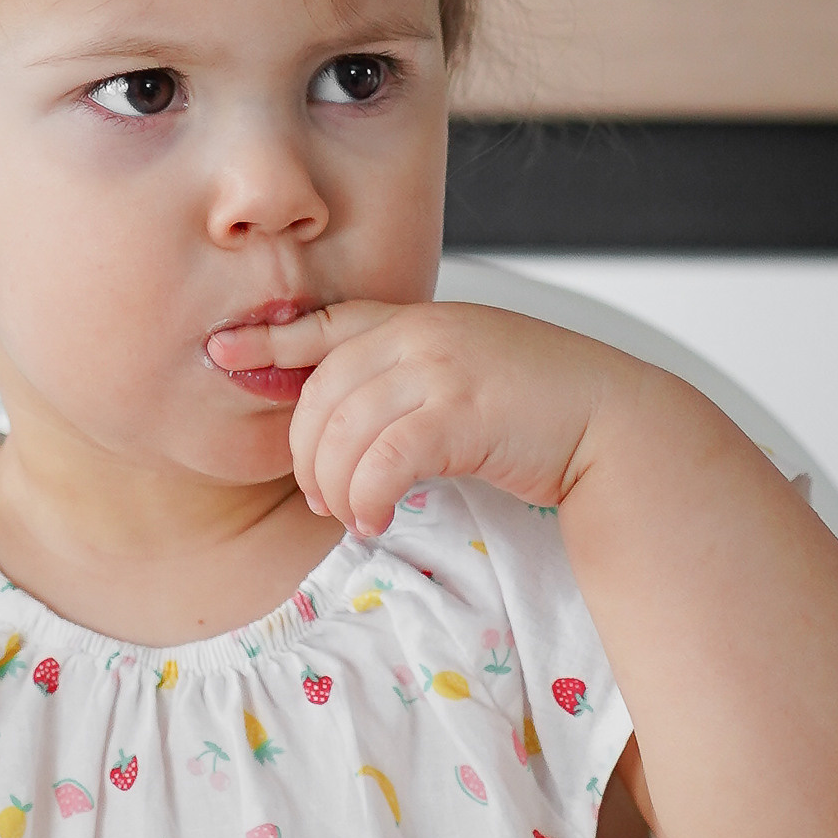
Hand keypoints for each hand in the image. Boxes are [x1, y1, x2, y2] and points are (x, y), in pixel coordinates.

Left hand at [208, 300, 631, 536]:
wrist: (617, 426)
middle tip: (320, 497)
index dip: (268, 341)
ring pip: (342, 430)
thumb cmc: (540, 410)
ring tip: (349, 514)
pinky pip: (380, 459)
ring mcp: (442, 367)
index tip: (221, 351)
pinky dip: (365, 496)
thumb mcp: (464, 374)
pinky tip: (373, 518)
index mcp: (418, 319)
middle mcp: (423, 333)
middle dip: (304, 453)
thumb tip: (346, 425)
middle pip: (320, 393)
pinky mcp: (460, 412)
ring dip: (332, 484)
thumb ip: (406, 378)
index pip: (326, 325)